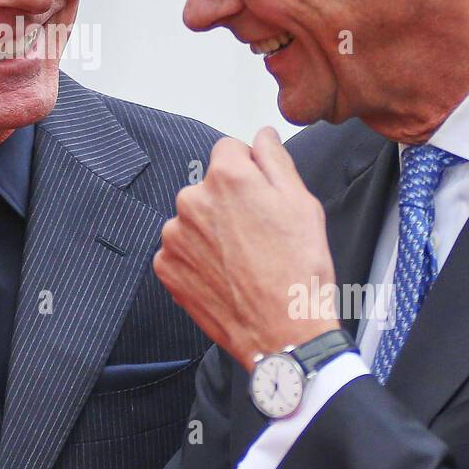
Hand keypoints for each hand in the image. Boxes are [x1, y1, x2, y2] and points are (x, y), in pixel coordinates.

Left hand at [154, 127, 340, 371]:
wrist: (283, 333)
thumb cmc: (299, 270)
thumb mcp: (302, 202)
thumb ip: (275, 158)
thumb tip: (261, 135)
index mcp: (226, 177)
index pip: (229, 150)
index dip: (250, 170)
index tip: (262, 196)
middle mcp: (191, 199)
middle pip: (208, 186)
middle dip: (229, 202)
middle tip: (258, 235)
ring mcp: (174, 235)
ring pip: (193, 219)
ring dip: (211, 231)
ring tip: (243, 260)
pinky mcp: (166, 267)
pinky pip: (180, 250)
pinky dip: (197, 259)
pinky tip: (224, 275)